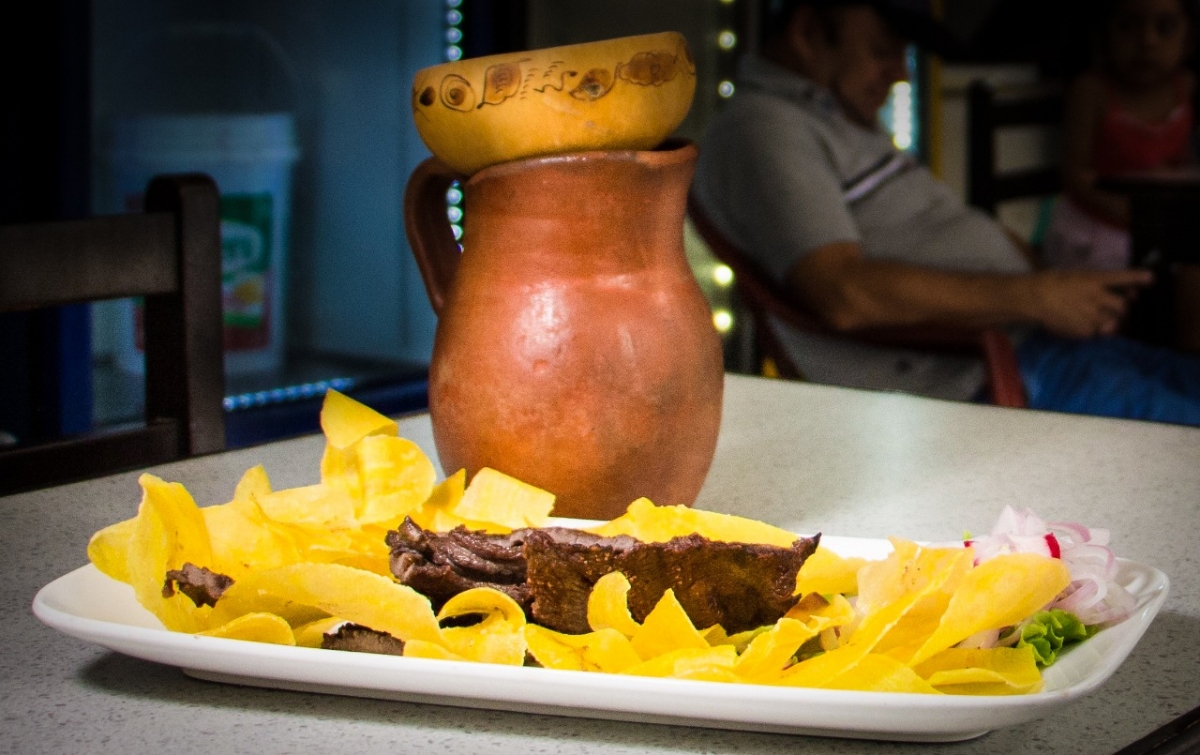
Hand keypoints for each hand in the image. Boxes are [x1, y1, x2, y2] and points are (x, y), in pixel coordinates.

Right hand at [1028, 269, 1152, 337]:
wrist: (1032, 299)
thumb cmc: (1049, 282)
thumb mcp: (1074, 276)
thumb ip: (1092, 283)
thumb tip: (1105, 290)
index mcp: (1094, 280)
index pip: (1122, 277)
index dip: (1138, 278)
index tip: (1150, 278)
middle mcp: (1097, 297)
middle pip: (1122, 306)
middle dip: (1122, 309)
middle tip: (1116, 310)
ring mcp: (1092, 315)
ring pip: (1112, 322)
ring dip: (1108, 321)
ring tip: (1094, 320)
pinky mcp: (1085, 331)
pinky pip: (1096, 333)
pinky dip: (1092, 331)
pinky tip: (1079, 325)